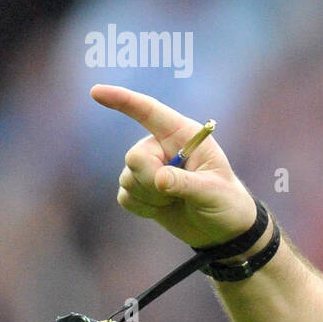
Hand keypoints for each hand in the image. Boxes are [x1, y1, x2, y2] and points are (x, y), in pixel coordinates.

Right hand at [90, 84, 256, 248]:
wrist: (221, 229)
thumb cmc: (225, 202)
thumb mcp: (214, 191)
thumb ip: (187, 183)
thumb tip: (158, 179)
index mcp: (183, 135)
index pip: (149, 111)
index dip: (122, 100)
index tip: (96, 92)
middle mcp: (161, 147)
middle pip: (135, 156)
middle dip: (150, 179)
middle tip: (176, 192)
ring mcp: (149, 168)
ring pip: (128, 179)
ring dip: (152, 197)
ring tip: (178, 200)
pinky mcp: (139, 189)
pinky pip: (125, 196)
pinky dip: (144, 208)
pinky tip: (164, 208)